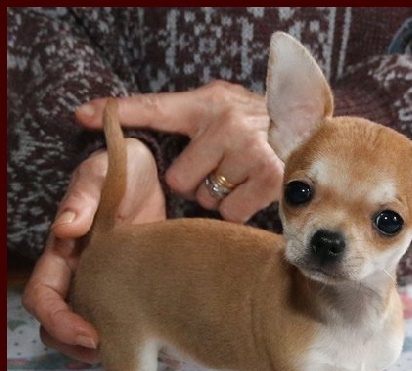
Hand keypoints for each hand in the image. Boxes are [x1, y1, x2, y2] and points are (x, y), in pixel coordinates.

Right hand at [22, 138, 164, 362]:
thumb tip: (66, 229)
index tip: (92, 336)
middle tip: (112, 355)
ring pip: (87, 326)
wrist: (153, 173)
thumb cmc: (122, 169)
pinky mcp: (131, 287)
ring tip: (133, 358)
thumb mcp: (101, 176)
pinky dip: (130, 335)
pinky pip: (122, 319)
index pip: (43, 297)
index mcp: (63, 252)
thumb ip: (83, 200)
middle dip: (76, 345)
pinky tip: (156, 342)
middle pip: (58, 323)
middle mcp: (78, 273)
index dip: (59, 322)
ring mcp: (103, 282)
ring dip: (102, 348)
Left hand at [76, 82, 283, 222]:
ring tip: (243, 178)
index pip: (156, 108)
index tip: (85, 116)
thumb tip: (108, 116)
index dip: (119, 113)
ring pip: (207, 199)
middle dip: (197, 183)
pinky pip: (231, 213)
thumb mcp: (224, 108)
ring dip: (220, 197)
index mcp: (209, 103)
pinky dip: (239, 211)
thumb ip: (184, 117)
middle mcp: (227, 122)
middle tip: (222, 170)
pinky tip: (255, 192)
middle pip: (180, 178)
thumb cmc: (260, 127)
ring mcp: (249, 150)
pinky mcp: (268, 178)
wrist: (313, 135)